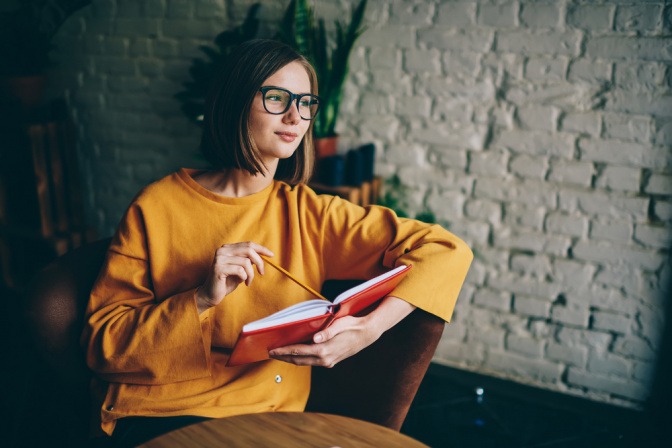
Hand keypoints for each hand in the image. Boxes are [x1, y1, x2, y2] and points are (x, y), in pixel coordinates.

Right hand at [196, 242, 273, 313]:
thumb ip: (248, 261)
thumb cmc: (226, 282)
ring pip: (246, 262)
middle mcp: (222, 250)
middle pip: (248, 250)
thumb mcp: (240, 269)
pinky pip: (240, 270)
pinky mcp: (218, 268)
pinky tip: (241, 282)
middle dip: (259, 262)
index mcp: (227, 248)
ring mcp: (219, 258)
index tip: (271, 255)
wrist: (211, 294)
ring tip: (248, 281)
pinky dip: (244, 278)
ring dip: (251, 274)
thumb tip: (263, 254)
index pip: (248, 244)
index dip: (261, 249)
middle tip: (262, 273)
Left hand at [268, 296, 415, 366]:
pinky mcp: (331, 361)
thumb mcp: (339, 325)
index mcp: (324, 350)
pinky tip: (296, 354)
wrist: (367, 334)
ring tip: (280, 354)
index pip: (298, 351)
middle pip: (298, 359)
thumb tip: (315, 338)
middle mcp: (325, 359)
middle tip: (271, 353)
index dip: (283, 351)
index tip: (272, 351)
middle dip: (284, 357)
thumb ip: (327, 332)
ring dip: (291, 359)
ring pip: (304, 362)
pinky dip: (301, 358)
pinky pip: (312, 362)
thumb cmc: (352, 325)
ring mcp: (328, 362)